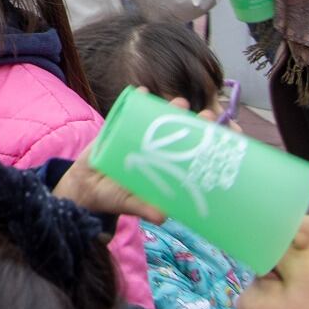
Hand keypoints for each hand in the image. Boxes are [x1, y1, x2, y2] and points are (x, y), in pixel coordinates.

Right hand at [55, 93, 216, 223]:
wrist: (83, 187)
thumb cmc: (112, 198)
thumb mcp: (129, 203)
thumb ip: (143, 207)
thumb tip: (161, 217)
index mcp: (165, 170)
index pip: (192, 155)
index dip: (208, 146)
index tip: (225, 138)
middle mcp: (156, 153)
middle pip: (180, 135)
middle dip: (196, 124)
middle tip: (206, 116)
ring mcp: (138, 139)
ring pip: (159, 122)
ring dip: (170, 110)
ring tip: (179, 102)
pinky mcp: (119, 130)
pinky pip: (129, 113)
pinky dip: (136, 101)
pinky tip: (142, 91)